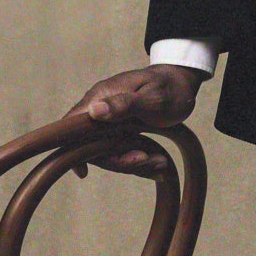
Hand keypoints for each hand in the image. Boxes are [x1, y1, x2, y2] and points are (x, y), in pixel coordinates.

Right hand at [67, 65, 205, 175]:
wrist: (183, 85)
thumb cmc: (168, 87)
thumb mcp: (152, 98)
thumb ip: (124, 104)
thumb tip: (93, 111)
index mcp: (101, 97)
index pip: (73, 127)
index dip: (73, 149)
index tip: (84, 171)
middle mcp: (100, 110)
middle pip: (93, 146)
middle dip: (119, 160)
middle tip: (148, 160)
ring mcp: (111, 121)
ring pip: (110, 152)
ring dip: (134, 163)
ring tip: (161, 162)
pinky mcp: (122, 130)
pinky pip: (124, 151)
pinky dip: (140, 160)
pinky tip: (159, 163)